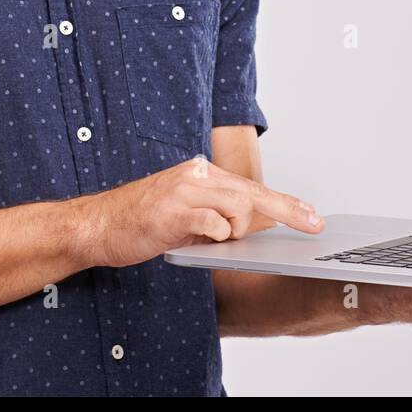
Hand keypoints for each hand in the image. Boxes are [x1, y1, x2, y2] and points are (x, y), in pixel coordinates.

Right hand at [77, 156, 322, 268]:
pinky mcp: (174, 210)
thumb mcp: (184, 213)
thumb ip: (215, 215)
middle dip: (288, 210)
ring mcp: (185, 190)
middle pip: (254, 192)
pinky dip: (215, 235)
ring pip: (239, 207)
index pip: (251, 187)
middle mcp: (196, 174)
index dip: (285, 202)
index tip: (311, 215)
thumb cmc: (140, 222)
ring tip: (212, 238)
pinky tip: (199, 238)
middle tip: (313, 225)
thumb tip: (250, 229)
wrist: (98, 225)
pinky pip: (214, 224)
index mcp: (200, 173)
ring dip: (235, 230)